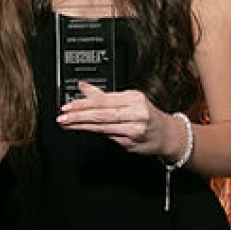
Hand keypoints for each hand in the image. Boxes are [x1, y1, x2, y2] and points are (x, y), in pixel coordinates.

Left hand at [56, 82, 177, 157]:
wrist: (166, 134)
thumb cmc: (146, 114)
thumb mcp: (128, 99)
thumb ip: (104, 95)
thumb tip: (83, 86)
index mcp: (134, 98)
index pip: (104, 100)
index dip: (84, 103)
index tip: (68, 105)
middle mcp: (136, 113)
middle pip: (102, 114)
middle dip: (80, 116)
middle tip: (63, 116)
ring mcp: (134, 129)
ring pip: (103, 127)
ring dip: (82, 126)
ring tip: (67, 123)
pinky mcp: (131, 143)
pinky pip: (108, 136)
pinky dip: (93, 132)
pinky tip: (82, 130)